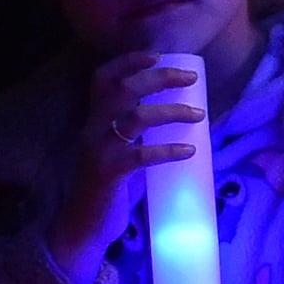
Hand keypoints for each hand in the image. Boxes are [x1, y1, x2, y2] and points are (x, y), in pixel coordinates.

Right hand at [46, 50, 202, 283]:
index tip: (158, 55)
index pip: (102, 79)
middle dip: (160, 78)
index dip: (127, 61)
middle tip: (191, 78)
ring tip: (200, 115)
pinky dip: (169, 149)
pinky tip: (190, 150)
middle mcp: (92, 129)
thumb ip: (139, 135)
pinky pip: (142, 155)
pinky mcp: (108, 173)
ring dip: (171, 111)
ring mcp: (98, 150)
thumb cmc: (109, 189)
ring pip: (136, 116)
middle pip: (124, 89)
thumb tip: (184, 117)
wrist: (83, 228)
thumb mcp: (120, 152)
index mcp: (94, 121)